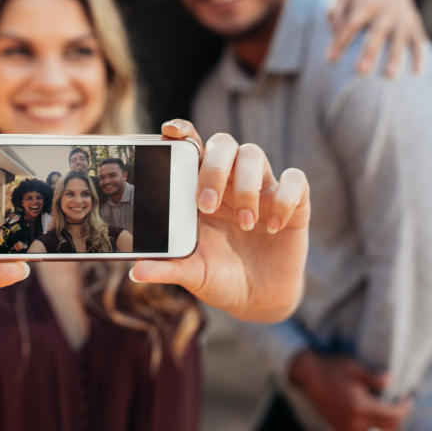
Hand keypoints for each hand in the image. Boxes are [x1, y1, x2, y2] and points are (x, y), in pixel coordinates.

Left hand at [131, 120, 309, 322]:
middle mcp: (231, 181)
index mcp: (200, 189)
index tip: (170, 132)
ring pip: (254, 153)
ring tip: (245, 223)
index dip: (182, 131)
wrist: (258, 299)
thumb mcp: (192, 274)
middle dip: (213, 168)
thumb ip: (167, 268)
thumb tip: (135, 271)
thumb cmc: (219, 277)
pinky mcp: (293, 202)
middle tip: (207, 205)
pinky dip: (284, 198)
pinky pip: (295, 180)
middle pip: (222, 144)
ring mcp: (262, 189)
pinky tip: (274, 227)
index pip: (191, 146)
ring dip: (247, 186)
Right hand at [290, 351, 410, 430]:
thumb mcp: (354, 367)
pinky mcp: (340, 427)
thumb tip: (392, 381)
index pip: (393, 416)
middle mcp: (354, 422)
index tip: (406, 398)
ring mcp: (346, 427)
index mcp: (360, 407)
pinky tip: (373, 415)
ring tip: (388, 411)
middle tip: (399, 404)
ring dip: (385, 425)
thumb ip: (374, 377)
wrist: (308, 375)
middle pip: (387, 429)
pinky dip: (371, 426)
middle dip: (397, 418)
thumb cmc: (332, 368)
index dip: (404, 408)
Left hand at [327, 0, 425, 77]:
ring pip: (400, 39)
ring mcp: (402, 19)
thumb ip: (334, 10)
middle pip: (377, 33)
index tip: (331, 60)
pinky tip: (417, 74)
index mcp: (366, 4)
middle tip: (361, 72)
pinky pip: (419, 42)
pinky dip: (419, 57)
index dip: (341, 41)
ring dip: (395, 58)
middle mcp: (386, 11)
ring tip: (389, 76)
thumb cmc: (360, 0)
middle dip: (370, 52)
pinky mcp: (415, 26)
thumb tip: (333, 28)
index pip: (351, 24)